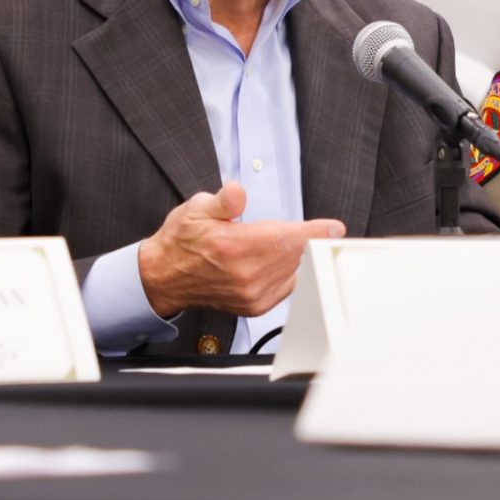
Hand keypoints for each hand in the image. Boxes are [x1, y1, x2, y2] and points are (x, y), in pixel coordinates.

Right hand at [137, 182, 345, 319]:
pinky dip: (290, 273)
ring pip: (295, 272)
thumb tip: (237, 192)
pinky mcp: (254, 306)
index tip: (335, 228)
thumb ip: (224, 201)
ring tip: (293, 244)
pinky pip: (287, 287)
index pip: (288, 238)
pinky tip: (281, 261)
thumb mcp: (197, 209)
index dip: (316, 231)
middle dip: (310, 240)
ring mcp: (252, 293)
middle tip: (319, 231)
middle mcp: (247, 274)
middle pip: (296, 254)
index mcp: (236, 247)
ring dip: (299, 257)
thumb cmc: (181, 242)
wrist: (164, 278)